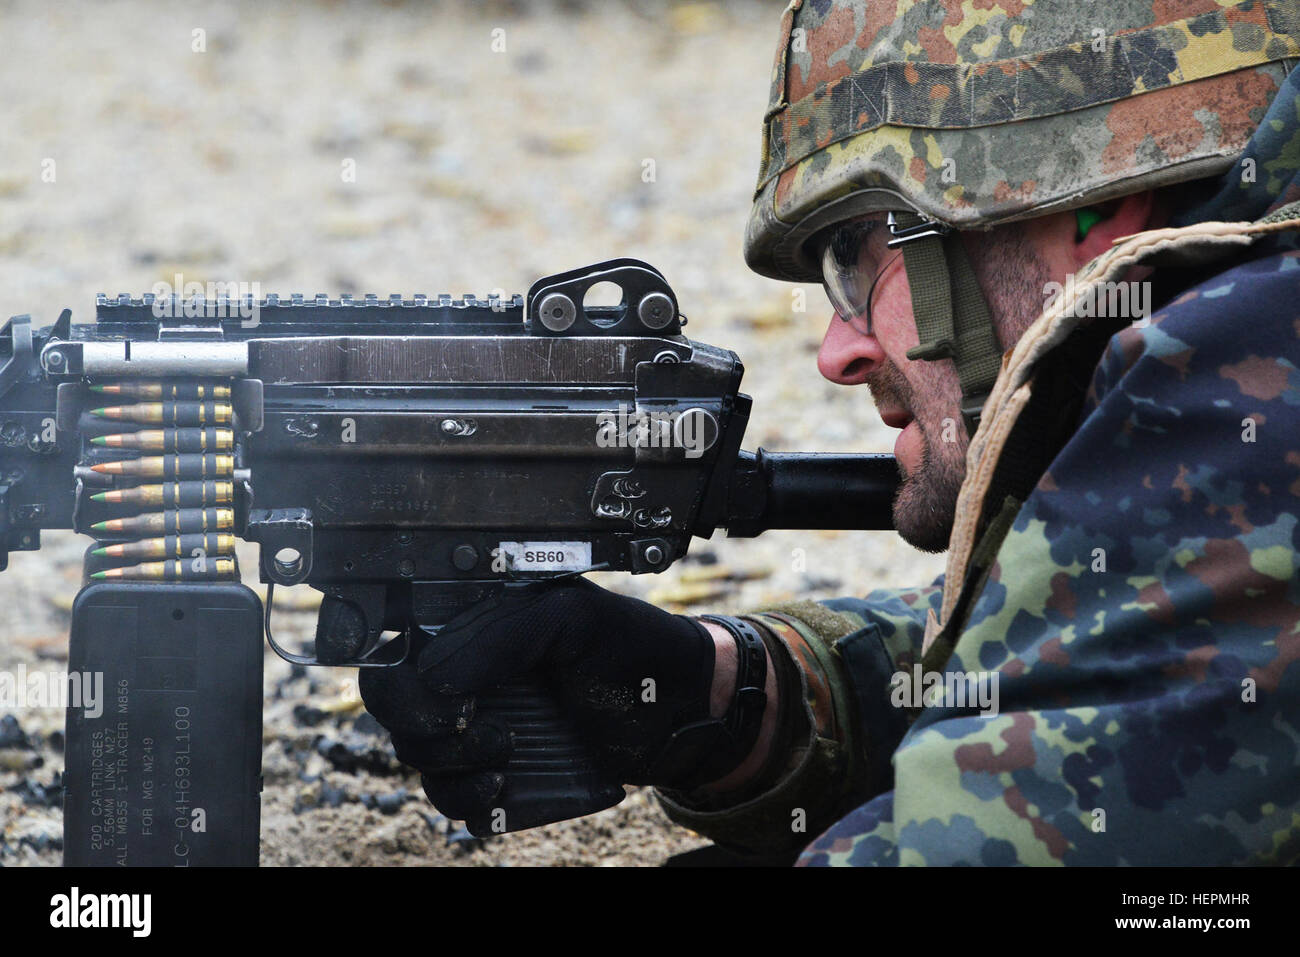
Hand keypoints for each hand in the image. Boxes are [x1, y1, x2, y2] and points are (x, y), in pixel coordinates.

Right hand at [359, 577, 755, 825]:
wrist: (682, 707)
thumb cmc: (630, 646)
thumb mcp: (570, 616)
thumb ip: (500, 637)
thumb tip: (437, 678)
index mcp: (471, 632)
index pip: (395, 658)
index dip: (405, 686)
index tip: (452, 701)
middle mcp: (467, 681)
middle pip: (396, 716)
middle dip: (428, 732)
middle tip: (480, 729)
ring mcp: (482, 731)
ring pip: (424, 764)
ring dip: (457, 770)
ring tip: (507, 756)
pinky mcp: (504, 778)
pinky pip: (462, 806)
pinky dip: (480, 804)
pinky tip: (512, 786)